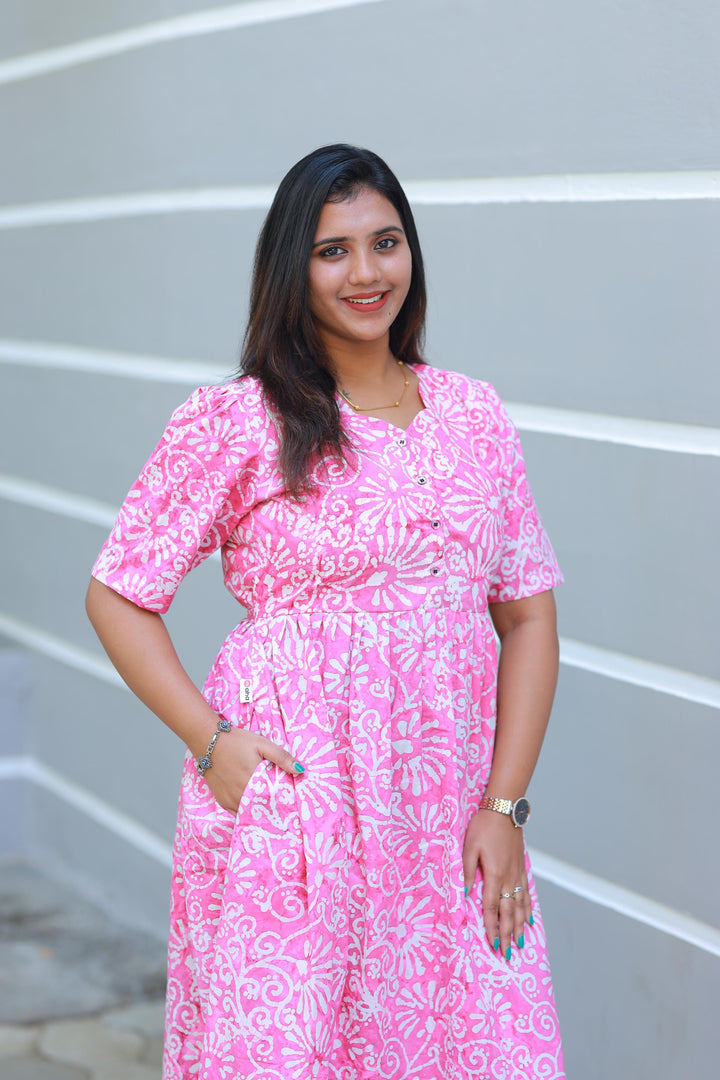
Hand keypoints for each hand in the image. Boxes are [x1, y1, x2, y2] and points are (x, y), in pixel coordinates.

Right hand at [202, 726, 303, 814]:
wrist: (208, 741)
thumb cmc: (237, 741)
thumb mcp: (262, 744)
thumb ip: (282, 757)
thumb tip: (300, 770)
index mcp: (255, 780)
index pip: (274, 799)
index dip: (284, 802)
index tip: (292, 805)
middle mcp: (242, 793)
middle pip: (262, 808)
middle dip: (273, 809)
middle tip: (284, 813)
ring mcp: (231, 799)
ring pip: (249, 813)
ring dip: (259, 813)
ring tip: (270, 813)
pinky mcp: (222, 801)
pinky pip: (236, 814)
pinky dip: (245, 813)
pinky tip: (253, 811)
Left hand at [462, 809, 530, 959]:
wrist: (504, 809)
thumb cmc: (484, 826)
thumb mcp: (469, 847)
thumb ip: (467, 871)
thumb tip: (464, 894)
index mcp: (494, 875)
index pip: (491, 908)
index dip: (491, 928)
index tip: (492, 946)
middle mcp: (509, 878)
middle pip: (509, 912)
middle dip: (507, 934)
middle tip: (507, 954)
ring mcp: (517, 873)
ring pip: (520, 906)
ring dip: (518, 926)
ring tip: (519, 943)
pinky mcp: (521, 867)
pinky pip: (526, 894)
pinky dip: (528, 909)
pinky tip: (528, 919)